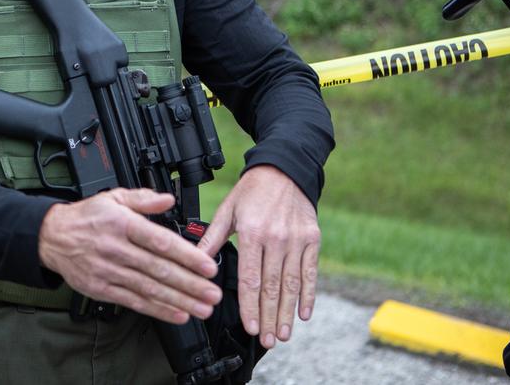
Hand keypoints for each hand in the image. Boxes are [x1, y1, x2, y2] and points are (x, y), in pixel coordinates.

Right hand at [37, 188, 222, 323]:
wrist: (52, 237)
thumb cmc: (86, 217)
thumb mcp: (113, 197)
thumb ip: (143, 198)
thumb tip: (167, 199)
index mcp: (121, 223)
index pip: (159, 241)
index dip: (186, 255)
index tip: (207, 266)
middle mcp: (115, 248)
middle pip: (158, 269)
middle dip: (190, 284)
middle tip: (213, 293)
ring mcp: (108, 271)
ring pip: (149, 288)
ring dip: (179, 300)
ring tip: (202, 307)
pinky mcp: (102, 288)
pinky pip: (134, 301)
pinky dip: (158, 310)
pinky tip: (177, 314)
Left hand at [196, 165, 320, 348]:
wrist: (285, 169)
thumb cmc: (253, 190)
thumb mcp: (228, 209)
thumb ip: (213, 237)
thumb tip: (196, 259)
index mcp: (252, 233)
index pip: (250, 278)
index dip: (249, 306)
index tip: (250, 327)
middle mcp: (276, 239)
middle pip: (272, 287)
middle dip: (269, 317)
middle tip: (268, 341)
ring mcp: (297, 241)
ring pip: (292, 284)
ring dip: (288, 312)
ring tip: (284, 334)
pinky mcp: (312, 240)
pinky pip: (310, 272)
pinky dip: (308, 294)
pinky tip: (304, 313)